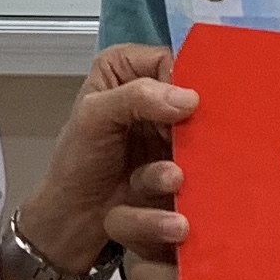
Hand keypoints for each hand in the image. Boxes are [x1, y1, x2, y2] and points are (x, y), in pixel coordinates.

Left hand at [63, 43, 191, 279]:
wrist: (77, 220)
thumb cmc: (77, 163)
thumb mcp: (94, 120)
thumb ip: (135, 99)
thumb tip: (189, 99)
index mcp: (124, 67)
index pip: (168, 60)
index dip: (181, 82)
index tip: (187, 111)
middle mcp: (150, 90)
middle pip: (192, 94)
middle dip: (195, 121)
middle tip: (191, 144)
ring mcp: (168, 126)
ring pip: (200, 128)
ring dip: (192, 152)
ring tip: (172, 175)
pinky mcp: (182, 158)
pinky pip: (202, 158)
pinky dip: (194, 171)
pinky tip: (178, 186)